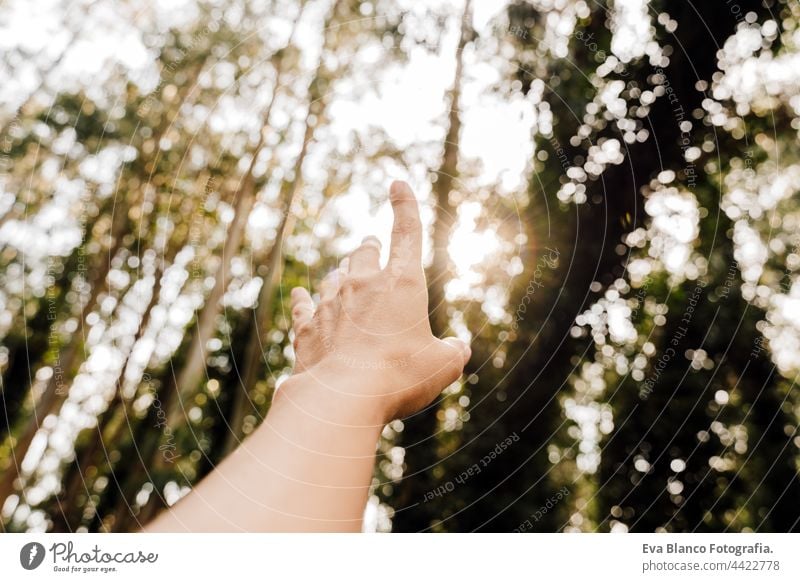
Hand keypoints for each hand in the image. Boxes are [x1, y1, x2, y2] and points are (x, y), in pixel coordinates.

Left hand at [286, 180, 470, 423]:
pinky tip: (299, 294)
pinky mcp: (307, 327)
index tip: (397, 182)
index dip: (405, 205)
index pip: (408, 233)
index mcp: (402, 284)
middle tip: (370, 244)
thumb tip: (459, 349)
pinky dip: (303, 299)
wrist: (342, 397)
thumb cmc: (400, 377)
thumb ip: (453, 352)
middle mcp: (364, 284)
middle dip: (370, 247)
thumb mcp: (443, 366)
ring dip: (342, 273)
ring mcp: (331, 303)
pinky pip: (303, 305)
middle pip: (365, 253)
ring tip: (343, 271)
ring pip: (335, 276)